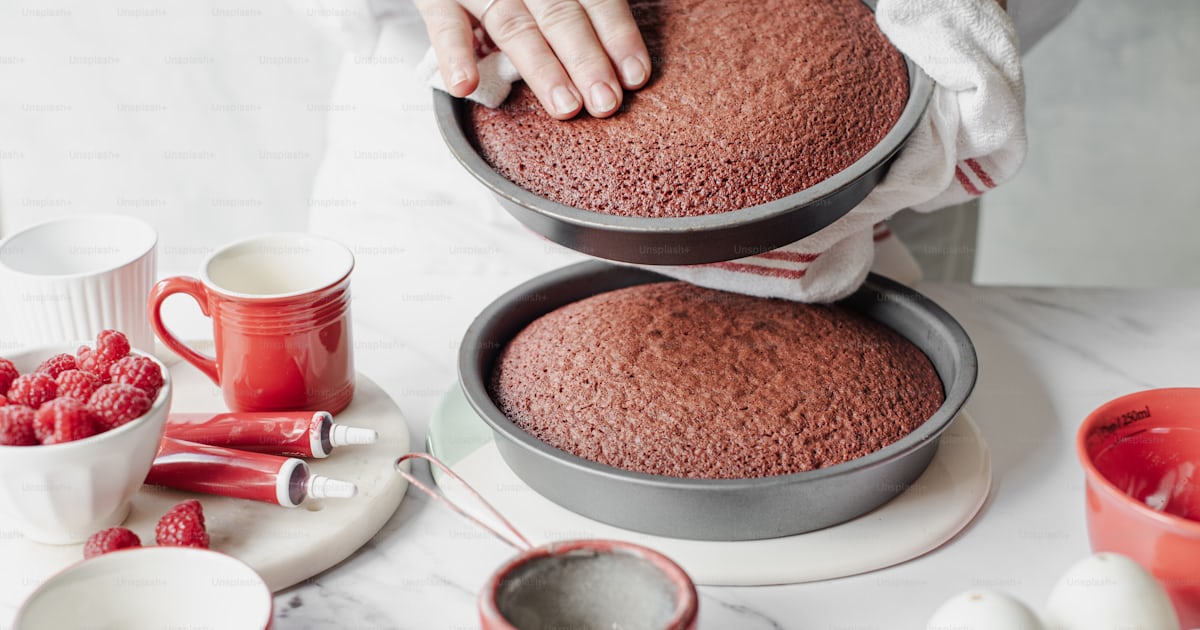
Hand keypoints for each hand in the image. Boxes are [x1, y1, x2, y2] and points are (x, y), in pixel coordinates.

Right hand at [414, 0, 650, 118]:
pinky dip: (454, 54)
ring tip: (565, 106)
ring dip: (541, 67)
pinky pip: (445, 26)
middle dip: (586, 59)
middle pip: (559, 15)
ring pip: (514, 25)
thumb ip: (579, 11)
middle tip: (606, 102)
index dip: (617, 35)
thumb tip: (623, 62)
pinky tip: (466, 86)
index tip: (635, 76)